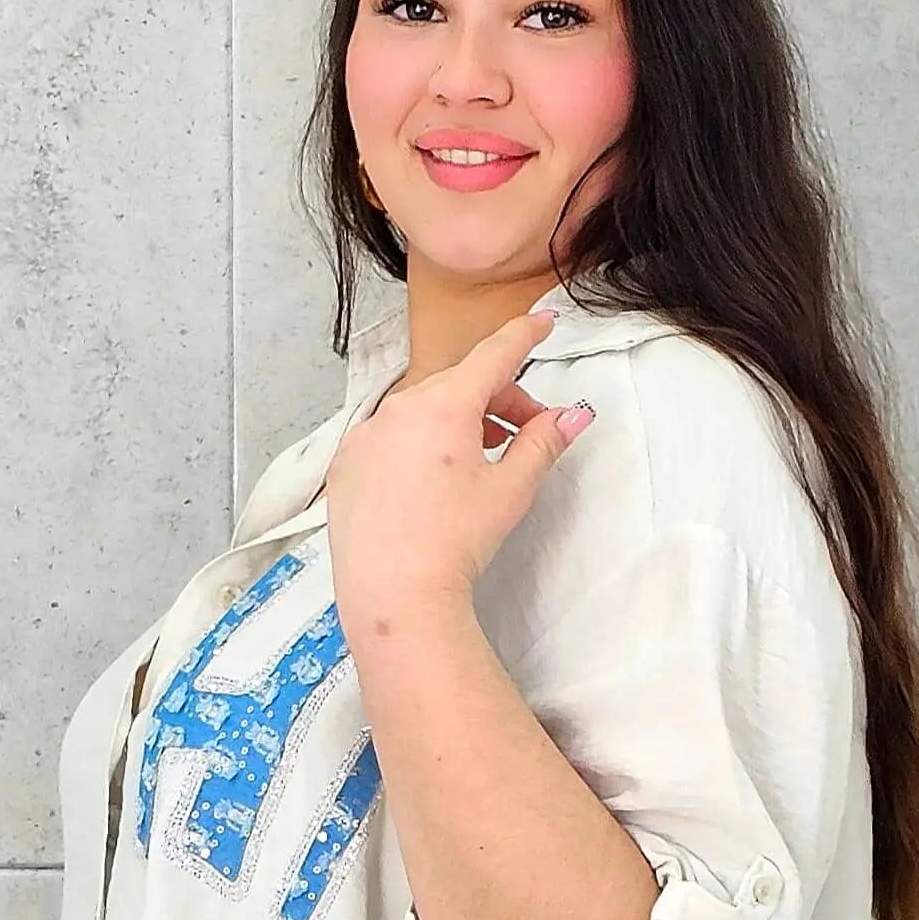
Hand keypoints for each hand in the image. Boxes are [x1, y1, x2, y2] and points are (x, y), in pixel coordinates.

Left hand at [324, 304, 594, 642]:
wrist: (394, 596)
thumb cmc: (452, 544)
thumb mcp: (510, 491)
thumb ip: (542, 443)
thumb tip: (572, 416)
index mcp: (445, 405)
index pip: (494, 355)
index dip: (523, 336)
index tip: (541, 323)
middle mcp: (399, 408)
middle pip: (459, 386)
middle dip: (498, 401)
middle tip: (524, 432)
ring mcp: (367, 434)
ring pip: (422, 411)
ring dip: (457, 423)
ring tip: (480, 461)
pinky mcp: (347, 463)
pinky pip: (389, 438)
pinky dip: (416, 446)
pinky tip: (431, 484)